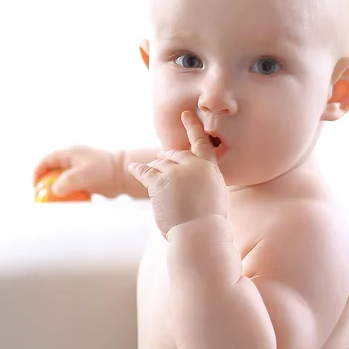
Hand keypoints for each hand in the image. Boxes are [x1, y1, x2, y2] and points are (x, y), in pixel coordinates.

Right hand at [32, 145, 120, 198]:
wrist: (123, 175)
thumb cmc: (104, 171)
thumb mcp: (84, 174)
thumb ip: (68, 181)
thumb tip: (54, 190)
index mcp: (70, 153)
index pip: (47, 160)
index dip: (38, 172)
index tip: (34, 186)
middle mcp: (74, 160)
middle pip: (53, 171)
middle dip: (45, 184)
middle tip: (41, 197)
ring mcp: (80, 169)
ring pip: (63, 180)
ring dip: (57, 191)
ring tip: (52, 203)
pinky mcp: (87, 179)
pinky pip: (73, 187)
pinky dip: (68, 194)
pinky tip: (67, 205)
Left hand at [128, 111, 228, 237]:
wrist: (200, 234)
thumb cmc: (210, 223)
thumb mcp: (215, 196)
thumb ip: (204, 182)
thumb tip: (191, 181)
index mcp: (210, 168)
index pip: (201, 142)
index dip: (192, 127)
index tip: (185, 114)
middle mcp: (192, 165)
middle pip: (176, 154)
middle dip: (168, 154)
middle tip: (162, 154)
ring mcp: (174, 172)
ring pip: (159, 163)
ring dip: (154, 166)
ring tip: (149, 167)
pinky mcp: (158, 182)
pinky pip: (144, 171)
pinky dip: (138, 169)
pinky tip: (132, 167)